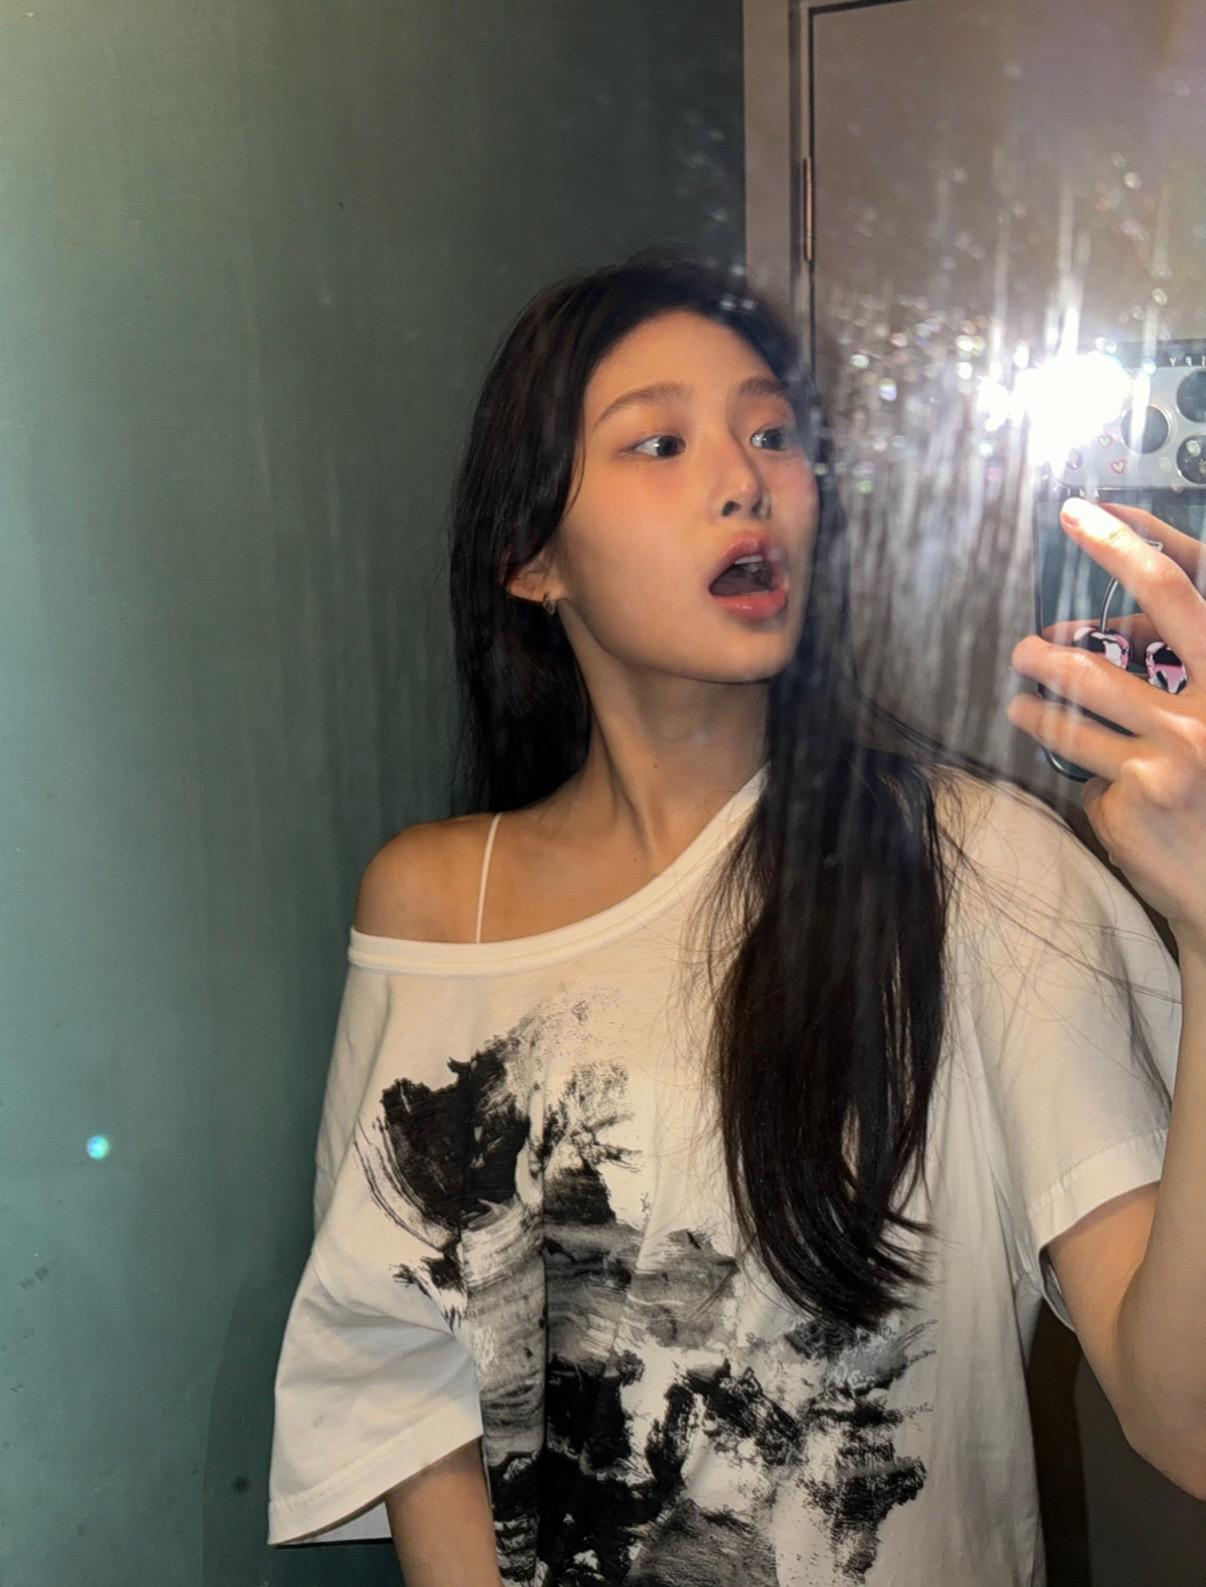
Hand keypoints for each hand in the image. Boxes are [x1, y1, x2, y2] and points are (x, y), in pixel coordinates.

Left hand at [1008, 500, 1205, 956]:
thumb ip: (1188, 673)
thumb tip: (1117, 632)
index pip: (1180, 590)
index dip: (1128, 545)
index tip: (1085, 516)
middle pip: (1102, 658)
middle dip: (1049, 648)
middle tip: (1024, 646)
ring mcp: (1169, 756)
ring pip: (1072, 711)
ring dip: (1033, 705)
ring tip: (1020, 705)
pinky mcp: (1133, 799)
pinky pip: (1087, 773)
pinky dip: (1087, 777)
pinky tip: (1106, 795)